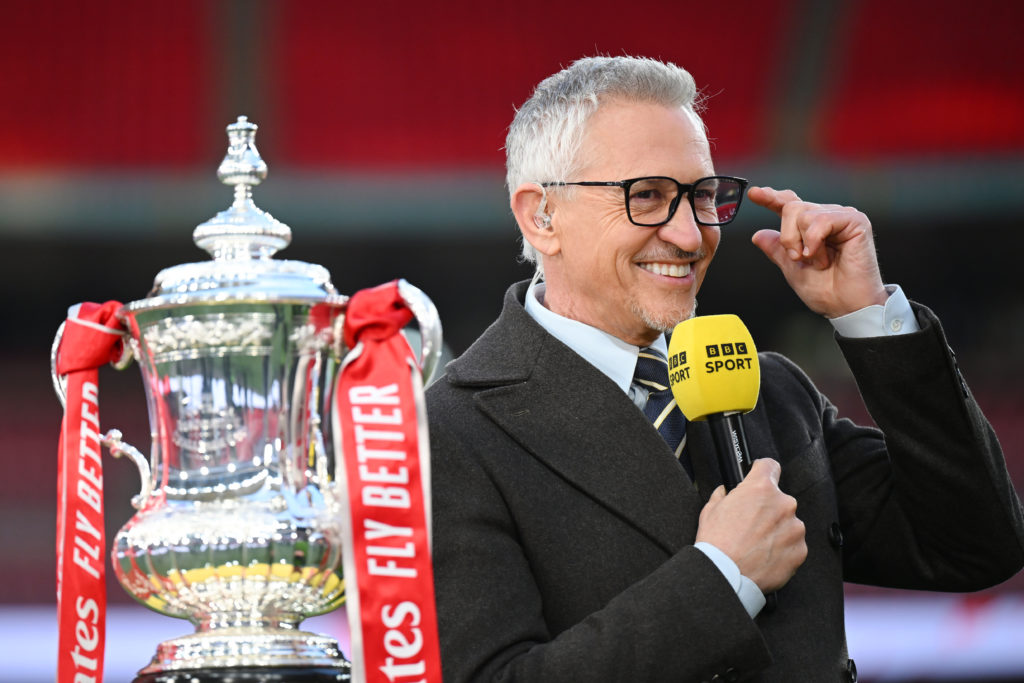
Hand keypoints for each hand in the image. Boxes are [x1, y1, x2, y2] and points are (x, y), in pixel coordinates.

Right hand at [695, 458, 806, 592]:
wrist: (726, 575)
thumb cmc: (718, 543)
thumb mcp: (710, 510)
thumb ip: (722, 495)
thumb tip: (725, 492)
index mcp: (761, 489)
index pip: (770, 466)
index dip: (762, 471)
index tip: (760, 477)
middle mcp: (783, 504)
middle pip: (779, 499)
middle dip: (767, 508)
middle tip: (750, 524)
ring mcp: (794, 528)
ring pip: (788, 522)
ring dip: (776, 529)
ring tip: (757, 544)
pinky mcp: (800, 550)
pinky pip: (794, 544)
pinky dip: (783, 548)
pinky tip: (765, 555)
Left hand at [748, 186, 887, 317]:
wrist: (846, 306)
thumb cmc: (826, 290)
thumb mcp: (792, 269)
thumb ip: (777, 250)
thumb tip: (758, 235)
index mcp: (811, 228)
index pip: (789, 204)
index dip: (771, 198)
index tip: (754, 194)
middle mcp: (827, 218)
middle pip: (791, 208)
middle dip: (787, 237)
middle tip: (798, 258)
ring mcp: (842, 217)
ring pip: (803, 213)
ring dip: (802, 243)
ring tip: (817, 261)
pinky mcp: (855, 221)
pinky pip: (821, 220)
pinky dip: (814, 241)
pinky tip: (822, 257)